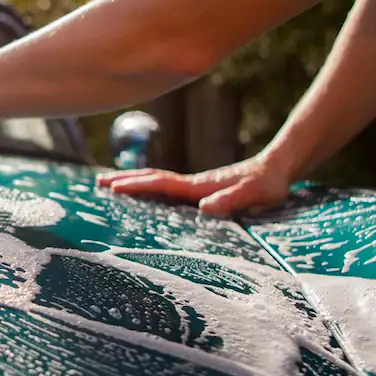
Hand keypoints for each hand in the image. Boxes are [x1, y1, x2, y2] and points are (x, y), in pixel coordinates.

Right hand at [95, 154, 294, 215]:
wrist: (278, 167)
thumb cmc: (270, 183)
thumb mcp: (257, 194)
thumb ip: (233, 199)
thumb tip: (205, 207)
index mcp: (199, 187)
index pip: (161, 184)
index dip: (136, 185)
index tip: (112, 187)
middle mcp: (192, 184)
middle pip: (151, 178)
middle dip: (124, 180)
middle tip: (97, 182)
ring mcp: (194, 185)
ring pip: (156, 181)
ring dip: (133, 181)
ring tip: (110, 184)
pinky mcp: (199, 190)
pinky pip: (166, 187)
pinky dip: (148, 186)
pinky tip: (145, 193)